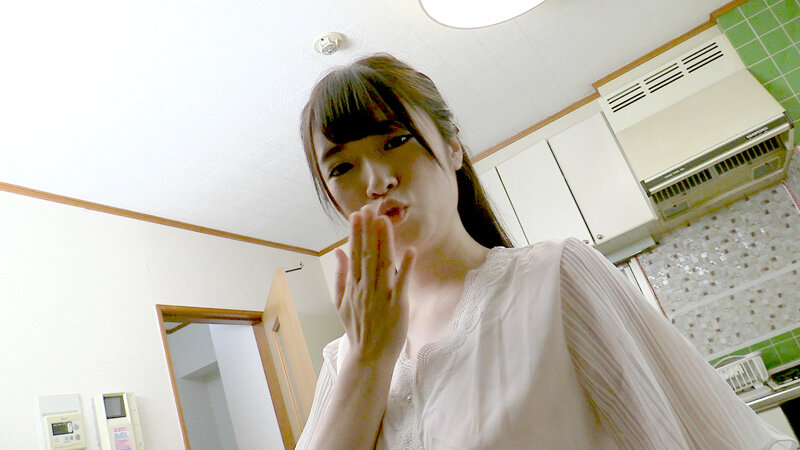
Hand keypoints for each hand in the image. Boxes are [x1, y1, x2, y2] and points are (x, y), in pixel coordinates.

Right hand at [333, 205, 415, 365]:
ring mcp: (382, 297)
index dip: (356, 233)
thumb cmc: (358, 328)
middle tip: (370, 208)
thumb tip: (338, 251)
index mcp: (353, 286)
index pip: (354, 254)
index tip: (357, 214)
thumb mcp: (341, 302)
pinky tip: (410, 250)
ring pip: (382, 264)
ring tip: (384, 220)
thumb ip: (340, 275)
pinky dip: (406, 267)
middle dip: (368, 230)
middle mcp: (366, 288)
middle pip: (367, 254)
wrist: (369, 356)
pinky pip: (402, 284)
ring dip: (384, 241)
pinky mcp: (398, 306)